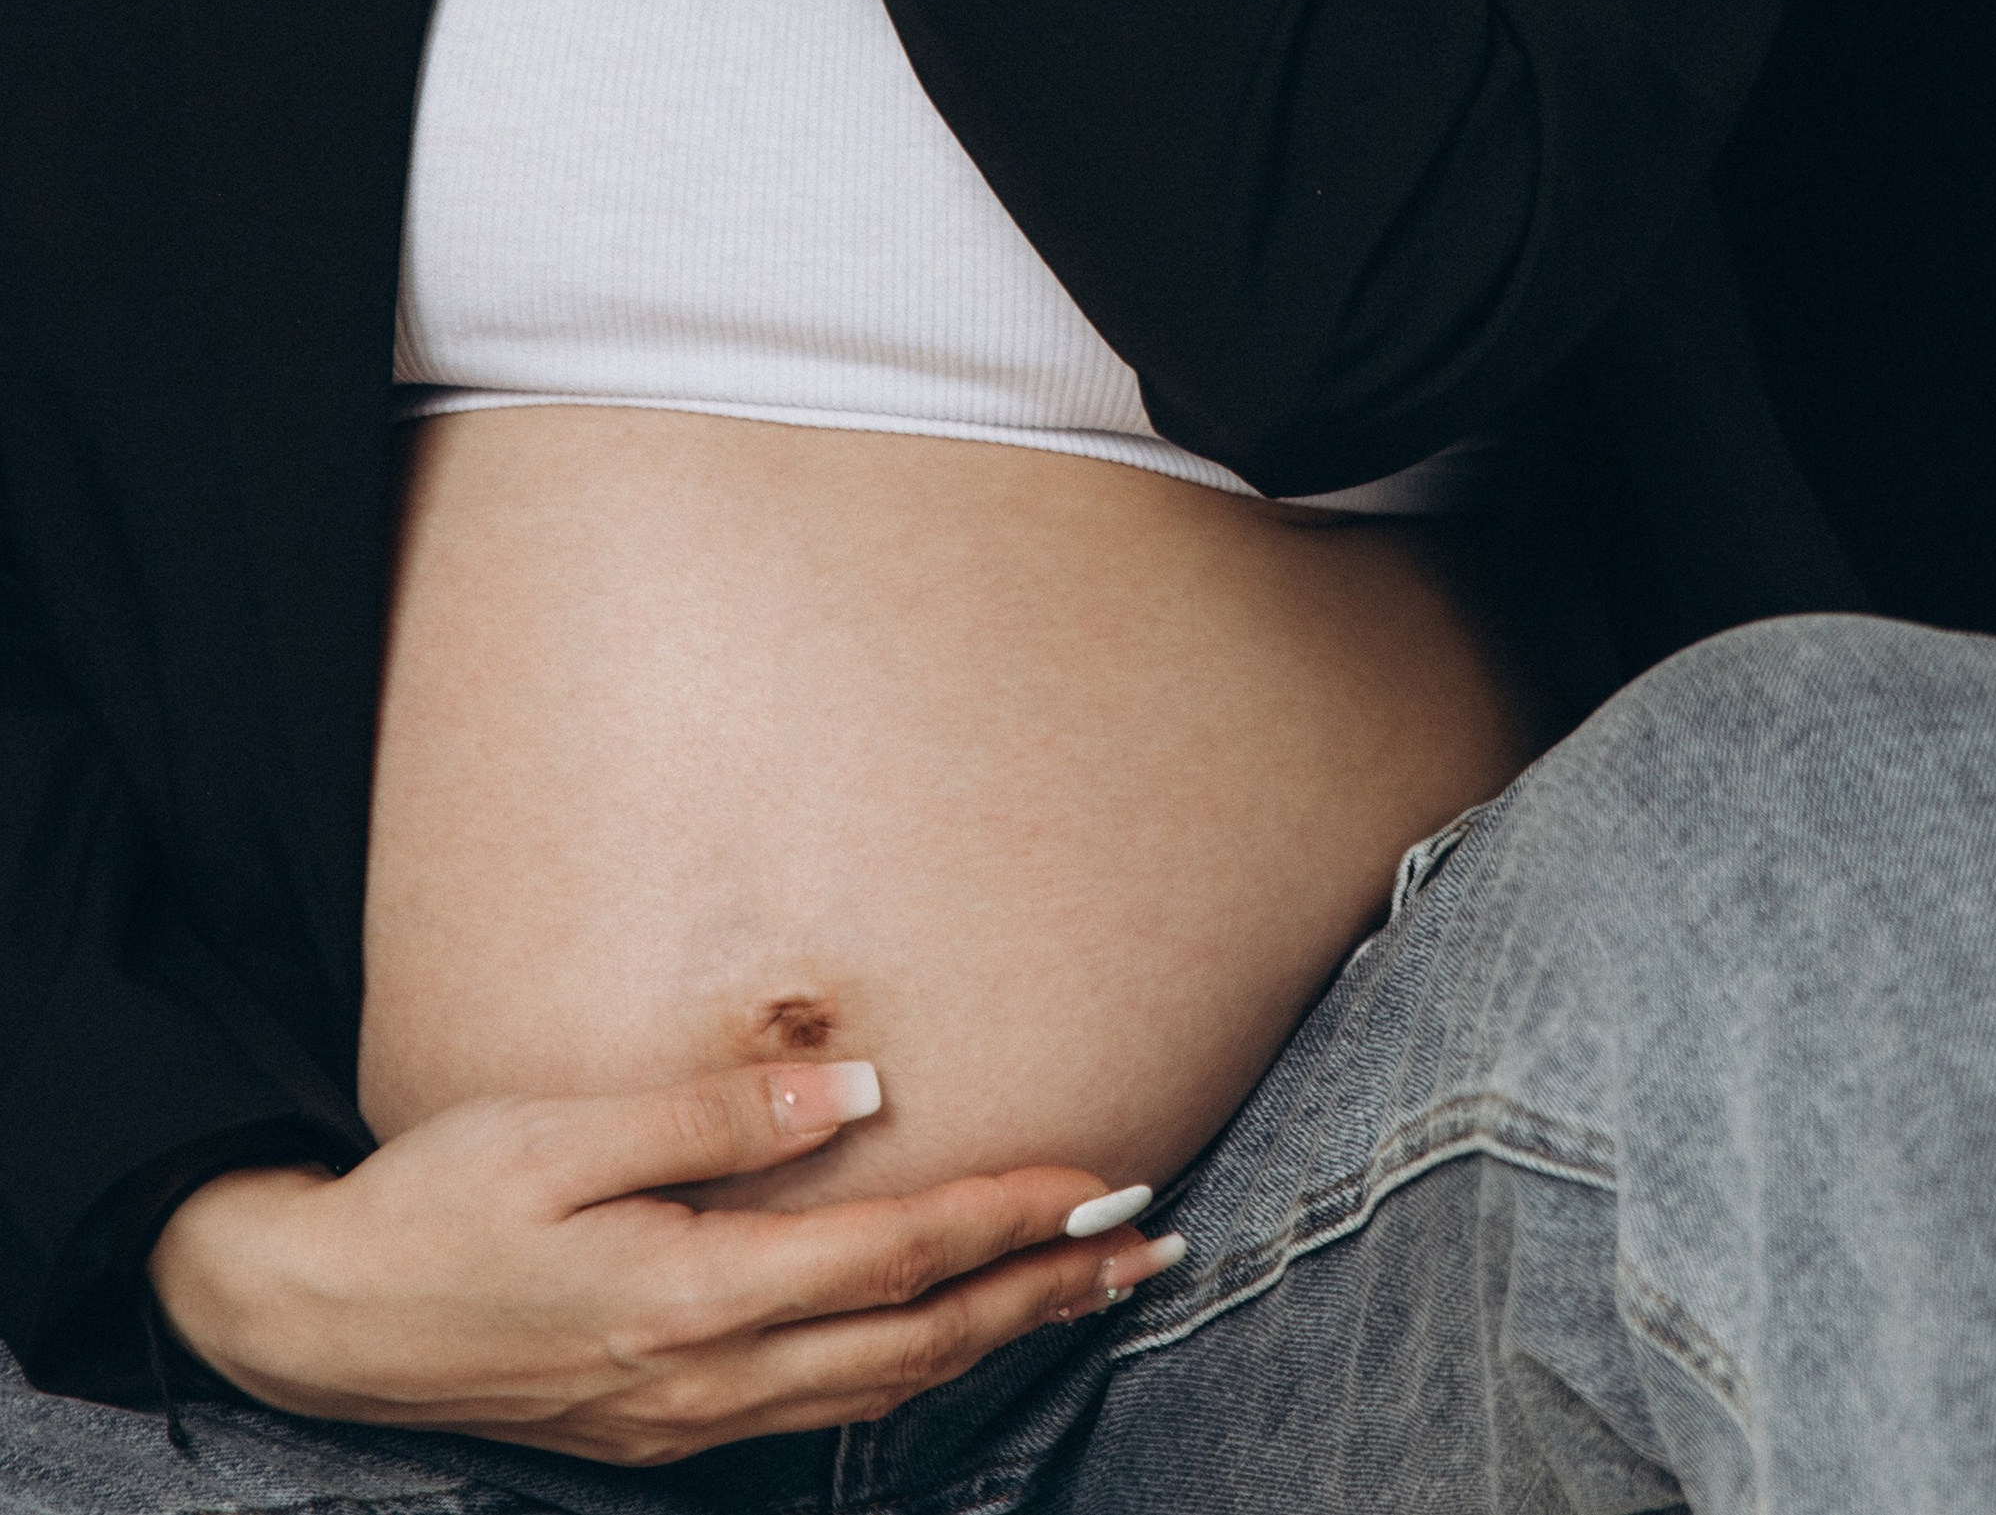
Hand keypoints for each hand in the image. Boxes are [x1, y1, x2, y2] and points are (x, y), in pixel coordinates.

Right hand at [147, 1059, 1183, 1463]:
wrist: (317, 1319)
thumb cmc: (434, 1203)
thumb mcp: (560, 1133)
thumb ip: (715, 1116)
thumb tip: (858, 1091)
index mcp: (686, 1295)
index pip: (891, 1258)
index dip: (1006, 1219)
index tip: (1104, 1182)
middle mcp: (702, 1378)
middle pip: (914, 1343)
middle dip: (1041, 1293)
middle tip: (1148, 1249)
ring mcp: (683, 1422)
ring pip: (878, 1392)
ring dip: (991, 1336)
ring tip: (1081, 1289)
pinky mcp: (660, 1432)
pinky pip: (819, 1409)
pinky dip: (907, 1371)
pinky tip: (943, 1338)